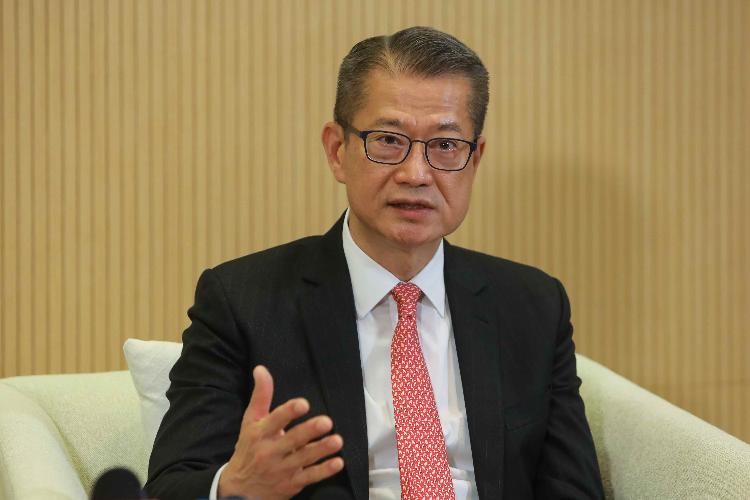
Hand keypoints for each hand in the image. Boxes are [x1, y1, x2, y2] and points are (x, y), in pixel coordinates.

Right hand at [217, 366, 344, 498]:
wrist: (239, 490)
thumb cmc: (249, 448)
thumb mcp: (250, 421)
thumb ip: (261, 395)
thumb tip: (261, 369)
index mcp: (260, 433)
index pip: (275, 421)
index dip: (288, 412)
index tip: (303, 404)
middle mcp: (270, 451)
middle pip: (292, 440)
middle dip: (309, 431)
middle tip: (327, 422)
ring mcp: (282, 469)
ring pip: (304, 458)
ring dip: (321, 450)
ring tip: (337, 440)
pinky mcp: (292, 483)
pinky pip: (310, 476)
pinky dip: (324, 471)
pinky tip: (338, 462)